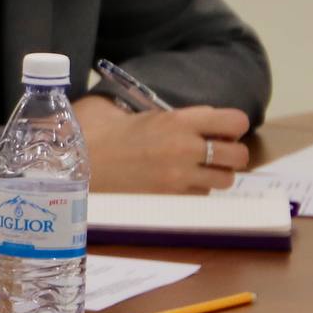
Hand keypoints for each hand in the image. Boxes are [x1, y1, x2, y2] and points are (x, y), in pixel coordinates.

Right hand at [77, 98, 251, 192]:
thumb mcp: (140, 114)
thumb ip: (176, 116)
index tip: (218, 131)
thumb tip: (204, 120)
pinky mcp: (169, 199)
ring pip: (224, 180)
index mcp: (178, 121)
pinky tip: (174, 184)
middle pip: (239, 156)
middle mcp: (185, 148)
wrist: (74, 165)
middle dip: (229, 154)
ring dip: (214, 176)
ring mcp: (178, 177)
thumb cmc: (99, 134)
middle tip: (211, 154)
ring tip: (193, 171)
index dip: (232, 127)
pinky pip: (199, 196)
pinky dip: (193, 191)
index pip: (236, 122)